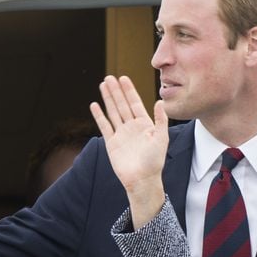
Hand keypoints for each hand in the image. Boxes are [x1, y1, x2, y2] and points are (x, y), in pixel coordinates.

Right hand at [90, 75, 167, 227]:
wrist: (142, 179)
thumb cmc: (155, 161)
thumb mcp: (161, 138)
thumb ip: (160, 120)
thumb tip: (160, 102)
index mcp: (145, 125)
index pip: (135, 103)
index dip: (129, 91)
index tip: (124, 78)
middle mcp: (132, 127)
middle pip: (122, 104)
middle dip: (116, 91)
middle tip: (110, 77)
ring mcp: (121, 134)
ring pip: (113, 112)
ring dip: (108, 99)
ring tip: (103, 85)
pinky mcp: (111, 143)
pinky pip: (104, 126)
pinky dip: (99, 115)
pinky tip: (95, 105)